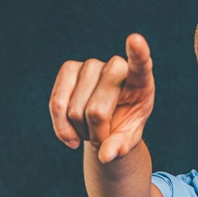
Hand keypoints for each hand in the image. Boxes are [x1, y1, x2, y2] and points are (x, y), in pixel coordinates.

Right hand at [49, 33, 154, 162]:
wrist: (106, 124)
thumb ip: (120, 148)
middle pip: (97, 109)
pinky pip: (56, 102)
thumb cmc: (123, 128)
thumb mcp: (128, 140)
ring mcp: (91, 65)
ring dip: (79, 131)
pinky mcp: (70, 69)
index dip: (137, 54)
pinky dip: (60, 126)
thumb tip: (105, 156)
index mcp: (141, 82)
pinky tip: (70, 138)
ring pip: (74, 108)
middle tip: (103, 140)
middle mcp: (116, 67)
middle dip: (96, 134)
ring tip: (90, 133)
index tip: (136, 40)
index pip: (140, 65)